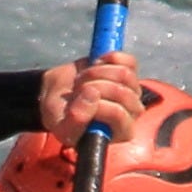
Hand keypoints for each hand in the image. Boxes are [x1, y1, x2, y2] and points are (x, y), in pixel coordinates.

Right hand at [34, 53, 150, 149]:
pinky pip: (129, 61)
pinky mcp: (130, 73)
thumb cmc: (61, 115)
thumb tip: (93, 95)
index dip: (97, 104)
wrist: (59, 92)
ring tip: (84, 80)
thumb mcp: (61, 125)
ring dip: (97, 72)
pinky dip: (110, 58)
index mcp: (119, 133)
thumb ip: (76, 119)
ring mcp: (132, 92)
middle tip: (78, 89)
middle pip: (122, 92)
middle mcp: (131, 114)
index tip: (78, 102)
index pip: (118, 114)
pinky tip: (98, 63)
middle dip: (93, 85)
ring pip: (124, 74)